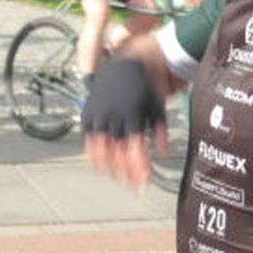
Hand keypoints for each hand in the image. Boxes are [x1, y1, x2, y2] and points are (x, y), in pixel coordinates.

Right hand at [80, 58, 167, 188]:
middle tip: (134, 186)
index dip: (138, 170)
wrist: (121, 66)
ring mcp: (98, 116)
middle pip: (118, 154)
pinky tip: (100, 165)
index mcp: (131, 116)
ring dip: (110, 167)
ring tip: (118, 178)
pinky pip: (88, 140)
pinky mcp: (88, 115)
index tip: (143, 184)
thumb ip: (160, 130)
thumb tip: (164, 152)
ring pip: (100, 150)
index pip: (134, 150)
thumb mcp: (157, 107)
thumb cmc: (142, 86)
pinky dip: (93, 154)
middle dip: (126, 173)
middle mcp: (113, 117)